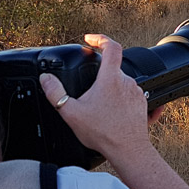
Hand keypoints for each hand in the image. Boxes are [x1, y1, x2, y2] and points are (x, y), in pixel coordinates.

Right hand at [38, 34, 154, 162]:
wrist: (128, 150)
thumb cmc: (103, 133)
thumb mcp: (71, 113)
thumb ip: (55, 93)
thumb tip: (46, 79)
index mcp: (110, 78)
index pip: (111, 47)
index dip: (100, 39)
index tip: (90, 40)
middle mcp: (127, 82)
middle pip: (114, 68)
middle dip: (100, 74)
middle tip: (88, 89)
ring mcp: (137, 93)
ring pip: (122, 83)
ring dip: (110, 89)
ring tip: (99, 105)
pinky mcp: (142, 104)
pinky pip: (130, 96)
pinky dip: (120, 100)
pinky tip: (112, 112)